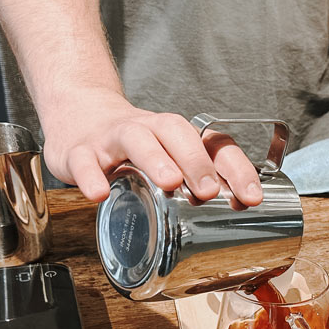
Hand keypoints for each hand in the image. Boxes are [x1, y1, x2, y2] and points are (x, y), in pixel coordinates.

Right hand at [37, 88, 263, 205]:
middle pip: (175, 132)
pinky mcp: (79, 151)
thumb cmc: (134, 146)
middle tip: (208, 191)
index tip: (251, 197)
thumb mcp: (166, 158)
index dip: (236, 168)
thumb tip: (234, 213)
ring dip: (154, 159)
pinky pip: (84, 160)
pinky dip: (90, 176)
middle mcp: (147, 129)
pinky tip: (100, 193)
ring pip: (135, 138)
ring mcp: (112, 138)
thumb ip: (196, 181)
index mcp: (176, 135)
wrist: (78, 116)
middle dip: (196, 160)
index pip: (212, 143)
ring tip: (168, 184)